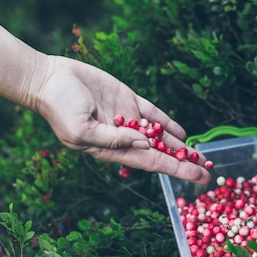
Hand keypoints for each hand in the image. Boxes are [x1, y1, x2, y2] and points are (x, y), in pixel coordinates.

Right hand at [33, 55, 210, 183]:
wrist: (48, 79)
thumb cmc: (59, 107)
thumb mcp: (82, 129)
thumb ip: (113, 139)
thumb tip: (144, 142)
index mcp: (113, 150)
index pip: (153, 163)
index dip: (178, 171)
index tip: (199, 178)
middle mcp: (125, 138)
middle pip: (161, 154)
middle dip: (185, 164)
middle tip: (208, 173)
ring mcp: (128, 119)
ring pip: (160, 136)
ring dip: (180, 147)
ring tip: (201, 157)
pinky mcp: (128, 100)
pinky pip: (154, 114)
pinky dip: (167, 124)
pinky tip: (182, 134)